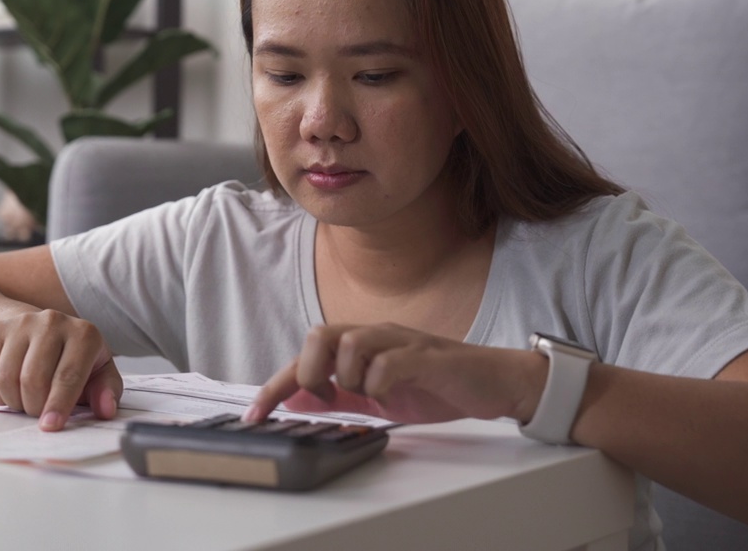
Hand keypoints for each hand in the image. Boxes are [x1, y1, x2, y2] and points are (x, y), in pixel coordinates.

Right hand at [0, 306, 122, 431]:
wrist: (42, 329)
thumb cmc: (74, 358)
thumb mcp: (99, 372)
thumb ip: (106, 392)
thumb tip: (105, 409)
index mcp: (84, 334)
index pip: (68, 375)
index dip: (58, 405)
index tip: (50, 425)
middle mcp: (53, 322)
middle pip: (34, 379)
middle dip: (34, 407)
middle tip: (39, 412)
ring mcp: (22, 323)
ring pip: (7, 377)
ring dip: (14, 401)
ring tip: (26, 401)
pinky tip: (9, 392)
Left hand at [244, 323, 543, 424]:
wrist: (492, 382)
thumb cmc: (434, 386)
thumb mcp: (377, 396)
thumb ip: (338, 395)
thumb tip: (295, 401)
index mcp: (362, 344)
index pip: (306, 355)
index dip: (277, 384)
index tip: (255, 414)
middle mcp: (377, 334)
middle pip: (320, 334)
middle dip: (311, 371)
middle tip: (329, 397)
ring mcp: (402, 342)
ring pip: (351, 343)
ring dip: (348, 377)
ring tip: (368, 396)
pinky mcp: (427, 356)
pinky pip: (390, 361)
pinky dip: (380, 382)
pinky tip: (390, 395)